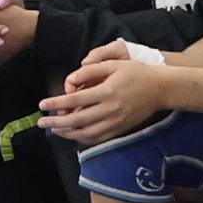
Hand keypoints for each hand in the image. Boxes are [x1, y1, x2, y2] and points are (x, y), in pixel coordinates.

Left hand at [39, 54, 168, 145]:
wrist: (161, 89)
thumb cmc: (136, 73)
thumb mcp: (113, 64)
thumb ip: (90, 72)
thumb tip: (70, 81)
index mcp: (107, 91)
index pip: (75, 100)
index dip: (56, 103)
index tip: (41, 105)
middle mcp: (111, 109)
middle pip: (77, 120)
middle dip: (56, 122)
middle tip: (41, 123)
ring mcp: (116, 122)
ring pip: (87, 133)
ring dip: (67, 133)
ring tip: (54, 129)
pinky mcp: (121, 129)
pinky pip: (99, 138)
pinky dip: (83, 138)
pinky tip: (73, 134)